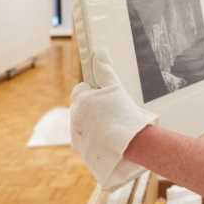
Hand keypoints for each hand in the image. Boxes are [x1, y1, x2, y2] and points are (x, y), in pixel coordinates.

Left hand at [70, 50, 157, 190]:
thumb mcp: (116, 89)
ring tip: (113, 128)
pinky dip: (93, 140)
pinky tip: (108, 140)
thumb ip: (105, 71)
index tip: (106, 97)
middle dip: (92, 109)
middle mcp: (74, 117)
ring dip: (92, 124)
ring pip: (81, 124)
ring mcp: (76, 135)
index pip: (81, 90)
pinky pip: (84, 141)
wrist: (129, 146)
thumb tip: (98, 52)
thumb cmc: (124, 115)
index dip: (94, 92)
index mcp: (81, 100)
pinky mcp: (81, 150)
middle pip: (80, 107)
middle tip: (112, 113)